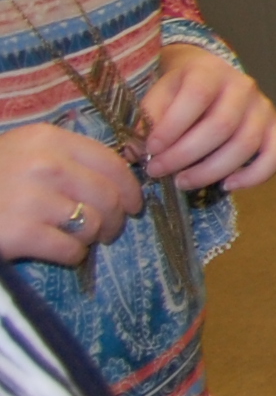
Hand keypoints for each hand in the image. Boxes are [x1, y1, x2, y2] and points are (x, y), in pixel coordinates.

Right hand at [0, 121, 140, 266]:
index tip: (133, 203)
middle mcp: (45, 165)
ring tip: (80, 239)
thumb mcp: (24, 152)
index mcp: (48, 139)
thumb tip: (123, 176)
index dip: (130, 188)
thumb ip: (67, 157)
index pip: (112, 163)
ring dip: (92, 237)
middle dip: (117, 218)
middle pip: (108, 196)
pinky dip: (72, 255)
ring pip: (94, 224)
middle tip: (111, 230)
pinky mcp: (21, 233)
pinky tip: (60, 251)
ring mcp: (32, 199)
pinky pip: (71, 249)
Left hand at [140, 43, 275, 191]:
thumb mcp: (159, 94)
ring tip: (182, 181)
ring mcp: (263, 107)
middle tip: (158, 171)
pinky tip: (227, 185)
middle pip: (221, 126)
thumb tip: (139, 151)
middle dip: (185, 156)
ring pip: (246, 145)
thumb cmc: (179, 90)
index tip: (151, 149)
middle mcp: (243, 86)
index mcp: (210, 72)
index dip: (173, 127)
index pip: (197, 97)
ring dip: (211, 171)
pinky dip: (254, 176)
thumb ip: (149, 118)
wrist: (209, 77)